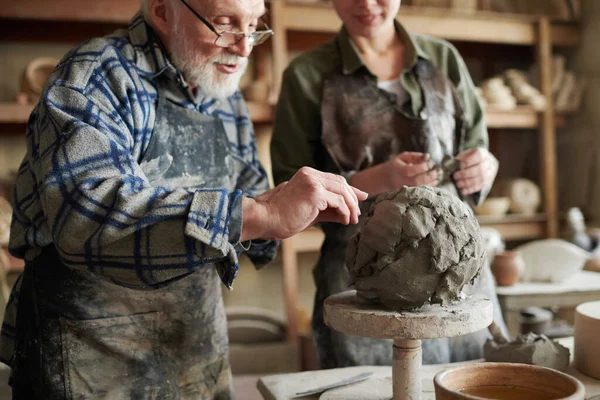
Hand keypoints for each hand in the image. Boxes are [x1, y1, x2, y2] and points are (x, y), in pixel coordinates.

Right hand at [246, 167, 367, 240]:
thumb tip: (350, 211)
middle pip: (341, 183)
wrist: (266, 219)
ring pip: (342, 192)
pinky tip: (344, 221)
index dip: (349, 191)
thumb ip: (330, 207)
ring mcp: (312, 181)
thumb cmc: (284, 217)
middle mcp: (310, 174)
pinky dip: (345, 212)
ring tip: (352, 220)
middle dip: (353, 199)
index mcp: (307, 174)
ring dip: (351, 207)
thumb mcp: (312, 210)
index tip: (360, 201)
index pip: (335, 180)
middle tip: (357, 215)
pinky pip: (338, 201)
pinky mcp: (315, 192)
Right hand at [384, 152, 440, 189]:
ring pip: (419, 188)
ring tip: (439, 176)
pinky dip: (429, 187)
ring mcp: (404, 189)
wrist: (385, 179)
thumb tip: (428, 156)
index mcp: (399, 170)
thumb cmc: (395, 166)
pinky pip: (420, 192)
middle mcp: (401, 181)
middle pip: (417, 181)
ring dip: (432, 182)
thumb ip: (415, 156)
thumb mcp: (402, 157)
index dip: (424, 166)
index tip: (431, 163)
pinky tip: (434, 181)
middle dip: (430, 175)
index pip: (412, 170)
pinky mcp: (408, 194)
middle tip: (439, 170)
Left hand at [453, 148, 497, 195]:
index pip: (479, 156)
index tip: (460, 165)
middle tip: (455, 176)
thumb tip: (449, 166)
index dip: (469, 161)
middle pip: (480, 169)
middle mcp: (489, 162)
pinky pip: (480, 186)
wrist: (480, 163)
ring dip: (468, 183)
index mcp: (483, 153)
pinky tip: (463, 191)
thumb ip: (458, 160)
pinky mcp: (488, 181)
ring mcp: (490, 173)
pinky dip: (471, 189)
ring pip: (481, 179)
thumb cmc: (468, 159)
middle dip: (466, 174)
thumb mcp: (463, 156)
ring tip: (458, 184)